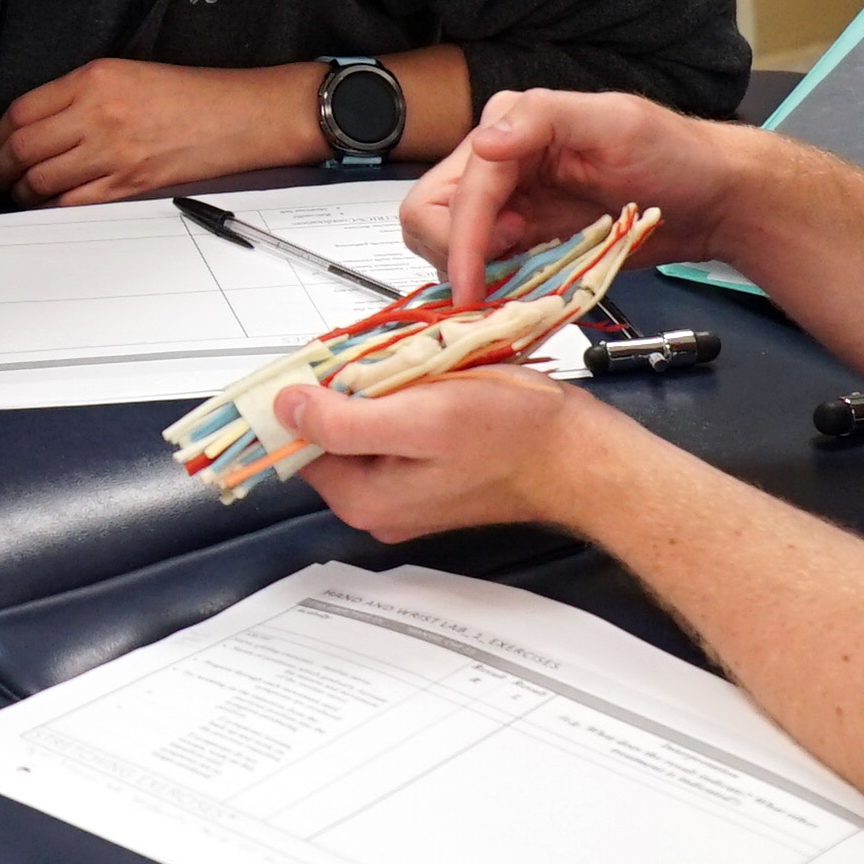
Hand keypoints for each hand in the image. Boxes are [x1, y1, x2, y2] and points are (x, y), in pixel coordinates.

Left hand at [0, 59, 307, 204]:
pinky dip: (50, 208)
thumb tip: (34, 124)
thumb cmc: (190, 95)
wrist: (239, 116)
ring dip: (20, 191)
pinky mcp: (128, 184)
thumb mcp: (127, 73)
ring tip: (18, 192)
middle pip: (22, 148)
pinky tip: (47, 205)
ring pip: (40, 180)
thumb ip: (79, 93)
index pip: (21, 111)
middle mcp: (98, 113)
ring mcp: (112, 152)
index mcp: (94, 79)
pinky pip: (71, 204)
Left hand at [278, 367, 607, 540]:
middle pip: (330, 432)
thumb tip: (285, 408)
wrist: (578, 454)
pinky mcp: (431, 471)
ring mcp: (406, 490)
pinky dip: (406, 395)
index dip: (305, 395)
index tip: (326, 360)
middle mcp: (379, 503)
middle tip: (386, 360)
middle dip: (347, 387)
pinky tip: (433, 381)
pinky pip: (397, 426)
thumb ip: (344, 420)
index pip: (297, 442)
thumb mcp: (420, 418)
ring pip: (364, 423)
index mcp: (364, 498)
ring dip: (380, 386)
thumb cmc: (513, 437)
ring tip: (418, 369)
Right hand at [405, 89, 747, 301]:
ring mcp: (513, 202)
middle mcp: (501, 163)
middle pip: (430, 217)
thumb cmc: (676, 154)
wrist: (714, 198)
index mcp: (514, 126)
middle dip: (453, 254)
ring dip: (473, 274)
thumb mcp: (615, 123)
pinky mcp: (527, 237)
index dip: (461, 241)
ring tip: (522, 280)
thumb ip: (543, 120)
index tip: (473, 289)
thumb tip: (483, 143)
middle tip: (504, 275)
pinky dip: (494, 287)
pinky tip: (525, 290)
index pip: (458, 192)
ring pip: (449, 246)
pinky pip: (487, 267)